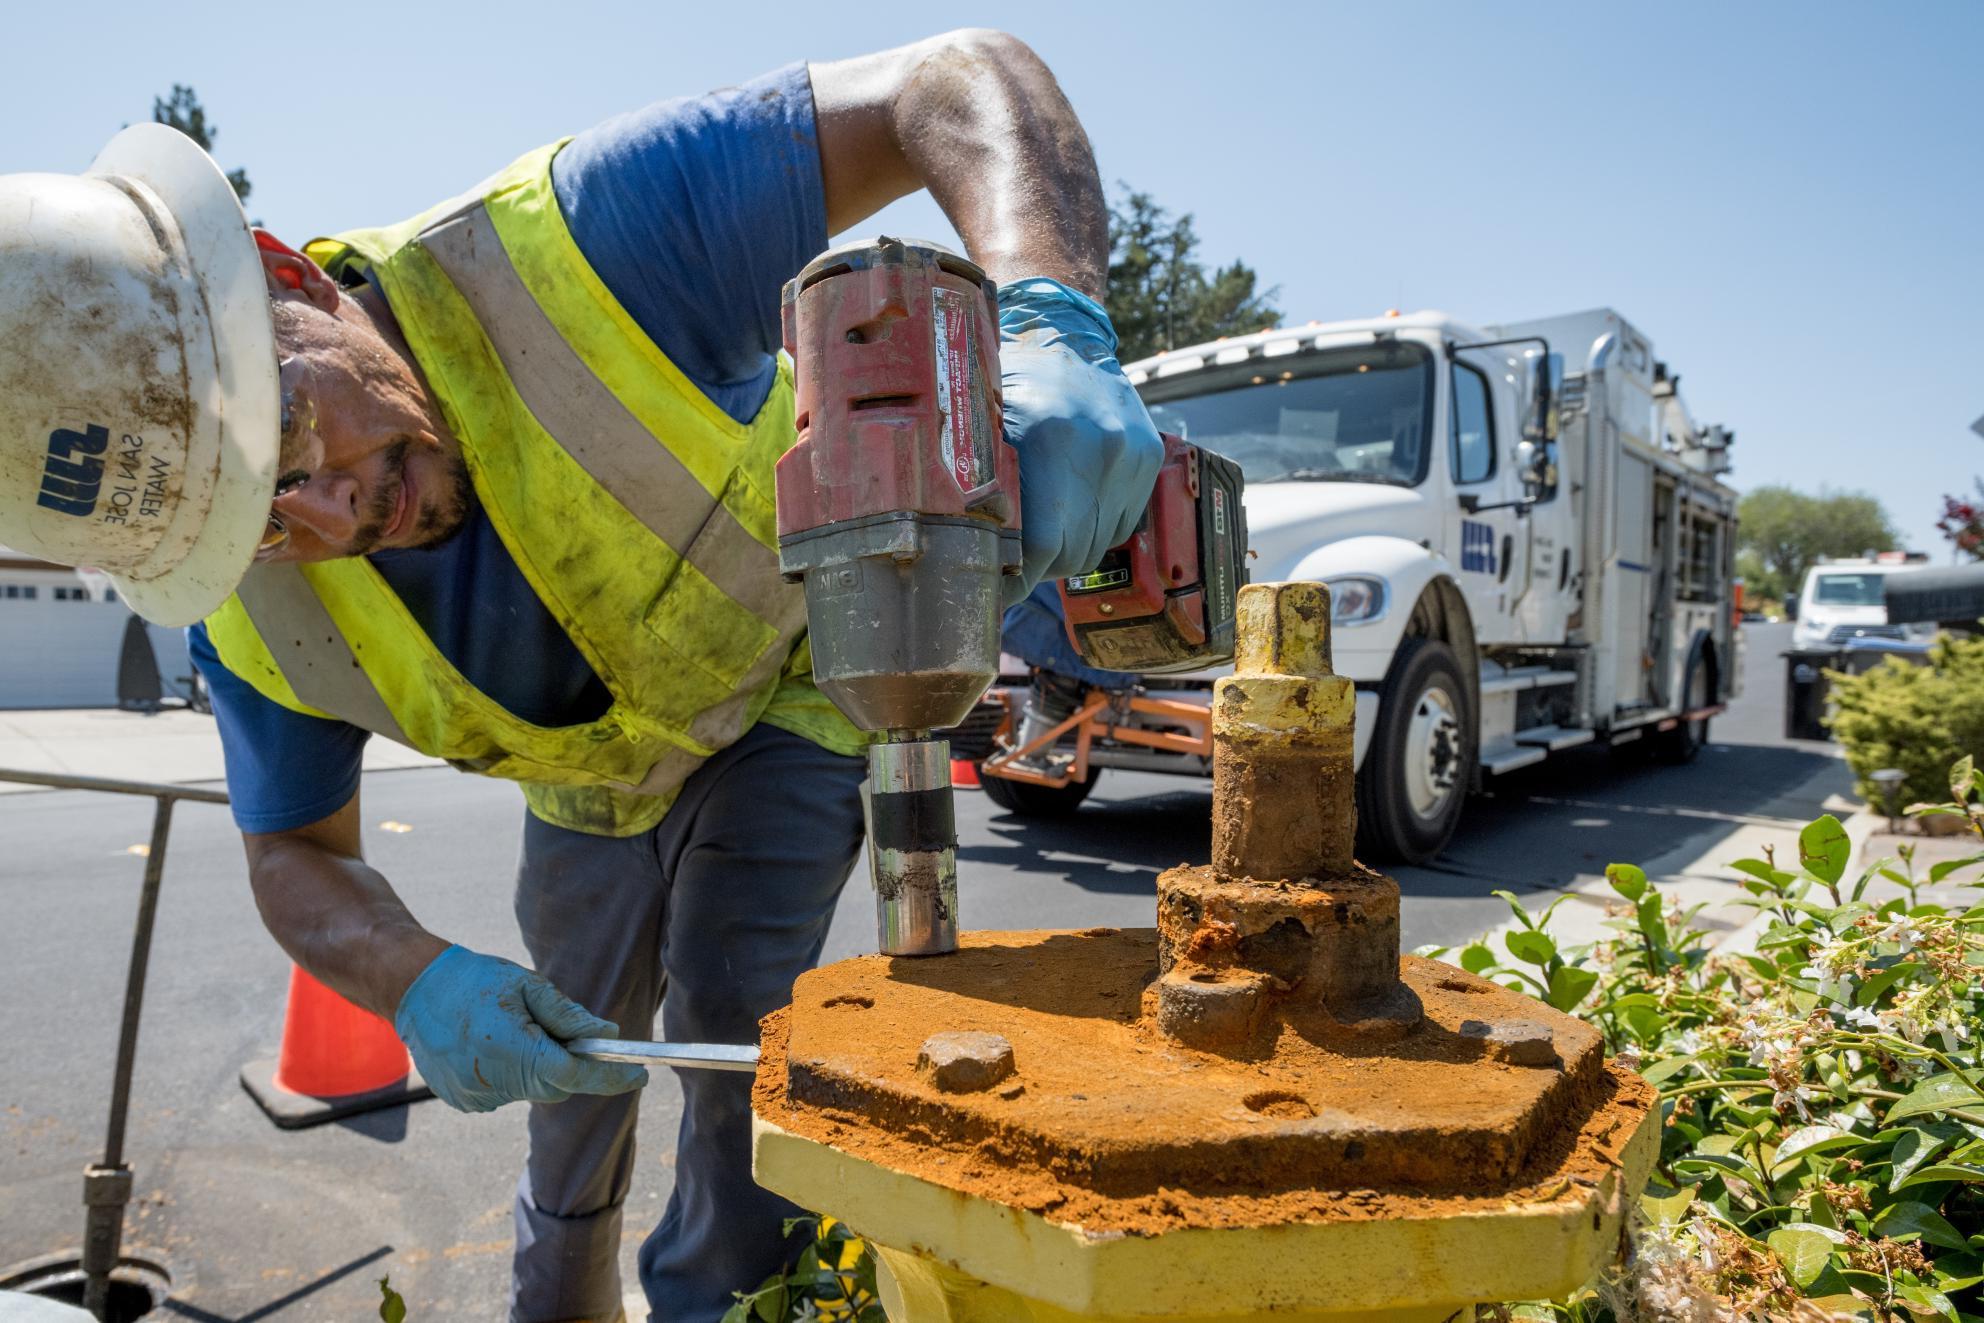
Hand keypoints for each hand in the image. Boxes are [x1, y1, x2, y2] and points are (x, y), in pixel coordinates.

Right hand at [393, 945, 647, 1112]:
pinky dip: (515, 1073)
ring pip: (532, 1089)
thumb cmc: (475, 981)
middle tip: (576, 1037)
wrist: (414, 990)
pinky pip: (508, 1092)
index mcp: (510, 1049)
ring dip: (540, 1067)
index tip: (639, 1075)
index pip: (573, 1074)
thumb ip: (569, 1016)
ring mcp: (476, 1096)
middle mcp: (493, 1081)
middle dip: (573, 1066)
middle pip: (557, 1086)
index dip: (610, 1077)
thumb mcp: (528, 987)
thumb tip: (607, 1036)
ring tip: (520, 1031)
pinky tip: (496, 1045)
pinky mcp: (465, 1102)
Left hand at [997, 279, 1162, 606]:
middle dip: (1038, 569)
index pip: (1041, 546)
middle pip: (1072, 553)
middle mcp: (1102, 448)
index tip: (995, 589)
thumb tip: (963, 560)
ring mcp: (1131, 453)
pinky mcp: (1148, 455)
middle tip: (1011, 564)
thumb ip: (977, 491)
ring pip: (1098, 545)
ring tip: (1039, 528)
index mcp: (1052, 440)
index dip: (1015, 579)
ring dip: (1066, 550)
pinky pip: (1121, 524)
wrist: (1063, 334)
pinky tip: (1069, 504)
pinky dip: (1093, 527)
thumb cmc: (1007, 381)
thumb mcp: (980, 428)